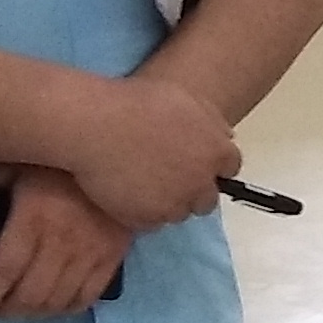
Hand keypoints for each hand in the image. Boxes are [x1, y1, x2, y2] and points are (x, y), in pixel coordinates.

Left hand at [0, 162, 130, 322]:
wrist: (122, 151)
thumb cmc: (62, 159)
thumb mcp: (18, 160)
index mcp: (32, 219)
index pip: (4, 271)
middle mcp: (60, 243)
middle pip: (30, 294)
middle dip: (8, 309)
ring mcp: (90, 253)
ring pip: (57, 301)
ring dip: (36, 313)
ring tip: (24, 308)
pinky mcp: (113, 257)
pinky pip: (89, 296)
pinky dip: (68, 308)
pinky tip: (56, 305)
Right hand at [65, 73, 241, 230]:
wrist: (93, 124)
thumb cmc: (136, 104)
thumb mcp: (184, 99)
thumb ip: (211, 121)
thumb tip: (226, 137)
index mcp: (215, 152)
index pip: (229, 169)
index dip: (210, 167)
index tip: (194, 165)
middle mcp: (201, 182)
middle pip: (206, 199)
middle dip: (191, 190)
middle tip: (165, 177)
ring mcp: (174, 204)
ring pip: (177, 212)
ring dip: (165, 202)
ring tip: (139, 183)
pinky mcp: (147, 220)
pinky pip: (150, 223)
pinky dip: (140, 213)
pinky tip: (125, 193)